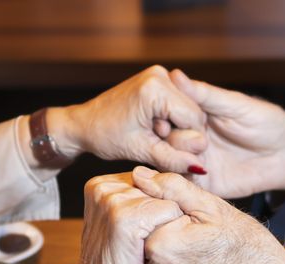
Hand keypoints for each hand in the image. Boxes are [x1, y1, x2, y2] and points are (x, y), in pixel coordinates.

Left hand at [50, 66, 208, 172]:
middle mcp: (160, 75)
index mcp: (155, 89)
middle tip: (156, 142)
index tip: (166, 149)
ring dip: (177, 127)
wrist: (83, 124)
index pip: (193, 119)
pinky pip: (178, 104)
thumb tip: (201, 168)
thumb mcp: (140, 150)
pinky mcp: (157, 79)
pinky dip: (171, 119)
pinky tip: (153, 127)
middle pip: (194, 113)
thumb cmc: (105, 136)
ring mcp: (159, 74)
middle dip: (182, 133)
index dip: (187, 141)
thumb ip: (173, 159)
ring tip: (152, 135)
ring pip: (188, 109)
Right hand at [79, 172, 183, 263]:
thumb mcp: (124, 219)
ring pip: (167, 198)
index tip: (138, 229)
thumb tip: (170, 176)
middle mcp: (103, 187)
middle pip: (159, 187)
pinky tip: (151, 246)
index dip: (154, 206)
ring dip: (165, 223)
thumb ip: (139, 196)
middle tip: (141, 239)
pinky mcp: (127, 217)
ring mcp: (113, 200)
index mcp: (99, 183)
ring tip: (144, 243)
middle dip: (160, 214)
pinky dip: (170, 231)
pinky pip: (171, 211)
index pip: (150, 179)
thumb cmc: (118, 258)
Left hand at [132, 166, 284, 263]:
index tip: (199, 224)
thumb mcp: (215, 208)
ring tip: (209, 262)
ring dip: (177, 262)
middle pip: (152, 245)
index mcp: (160, 244)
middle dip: (174, 239)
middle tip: (206, 243)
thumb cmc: (251, 249)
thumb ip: (172, 188)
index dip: (175, 215)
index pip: (150, 218)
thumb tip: (140, 175)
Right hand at [156, 69, 284, 198]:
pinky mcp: (204, 182)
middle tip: (200, 138)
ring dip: (179, 157)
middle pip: (165, 138)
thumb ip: (204, 95)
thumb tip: (175, 75)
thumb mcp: (235, 105)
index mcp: (196, 115)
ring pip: (170, 160)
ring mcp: (196, 160)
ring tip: (202, 153)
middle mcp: (191, 137)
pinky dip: (185, 176)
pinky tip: (199, 169)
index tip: (172, 116)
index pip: (169, 114)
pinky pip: (184, 183)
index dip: (167, 115)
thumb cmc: (266, 123)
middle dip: (175, 137)